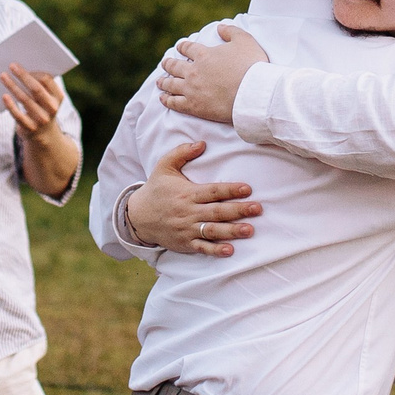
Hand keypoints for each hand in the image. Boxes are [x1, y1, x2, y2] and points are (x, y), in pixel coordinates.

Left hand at [0, 65, 65, 138]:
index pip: (46, 80)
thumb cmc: (42, 108)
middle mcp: (52, 108)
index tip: (21, 64)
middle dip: (23, 75)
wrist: (44, 136)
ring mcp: (41, 119)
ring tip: (3, 76)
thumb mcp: (47, 98)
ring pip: (25, 100)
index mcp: (58, 97)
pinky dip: (10, 105)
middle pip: (36, 88)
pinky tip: (4, 95)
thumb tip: (21, 68)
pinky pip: (18, 115)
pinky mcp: (30, 128)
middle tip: (11, 65)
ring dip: (12, 86)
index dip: (33, 71)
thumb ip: (40, 85)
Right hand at [124, 140, 261, 256]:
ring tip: (249, 230)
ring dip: (232, 231)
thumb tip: (202, 143)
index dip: (230, 190)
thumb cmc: (156, 189)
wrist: (137, 216)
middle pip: (217, 211)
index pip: (212, 191)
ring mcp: (187, 229)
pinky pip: (202, 248)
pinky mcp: (185, 243)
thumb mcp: (164, 166)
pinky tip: (230, 251)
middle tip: (257, 209)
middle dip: (238, 210)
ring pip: (213, 231)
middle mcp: (188, 212)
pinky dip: (215, 250)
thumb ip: (182, 152)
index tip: (247, 189)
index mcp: (187, 193)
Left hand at [156, 25, 270, 123]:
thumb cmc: (251, 66)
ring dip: (164, 82)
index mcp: (203, 54)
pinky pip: (175, 102)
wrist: (252, 93)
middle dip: (169, 64)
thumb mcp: (244, 40)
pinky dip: (167, 100)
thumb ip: (231, 31)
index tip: (179, 47)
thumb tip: (219, 27)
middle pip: (175, 66)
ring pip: (171, 84)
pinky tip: (163, 98)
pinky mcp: (193, 106)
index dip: (183, 47)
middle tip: (165, 63)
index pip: (188, 48)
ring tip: (159, 81)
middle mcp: (193, 71)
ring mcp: (191, 89)